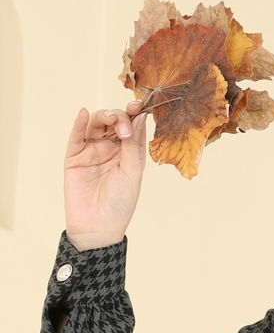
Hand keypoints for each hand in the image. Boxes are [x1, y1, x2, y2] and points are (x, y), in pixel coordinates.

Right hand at [63, 101, 148, 249]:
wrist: (99, 226)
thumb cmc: (120, 203)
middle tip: (125, 129)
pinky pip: (76, 136)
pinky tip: (84, 114)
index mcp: (128, 152)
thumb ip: (133, 145)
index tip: (140, 105)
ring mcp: (92, 150)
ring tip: (112, 120)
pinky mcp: (74, 156)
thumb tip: (139, 116)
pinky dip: (79, 123)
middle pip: (114, 121)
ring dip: (104, 116)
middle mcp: (111, 148)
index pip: (132, 126)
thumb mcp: (132, 172)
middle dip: (121, 118)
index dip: (135, 114)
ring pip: (96, 123)